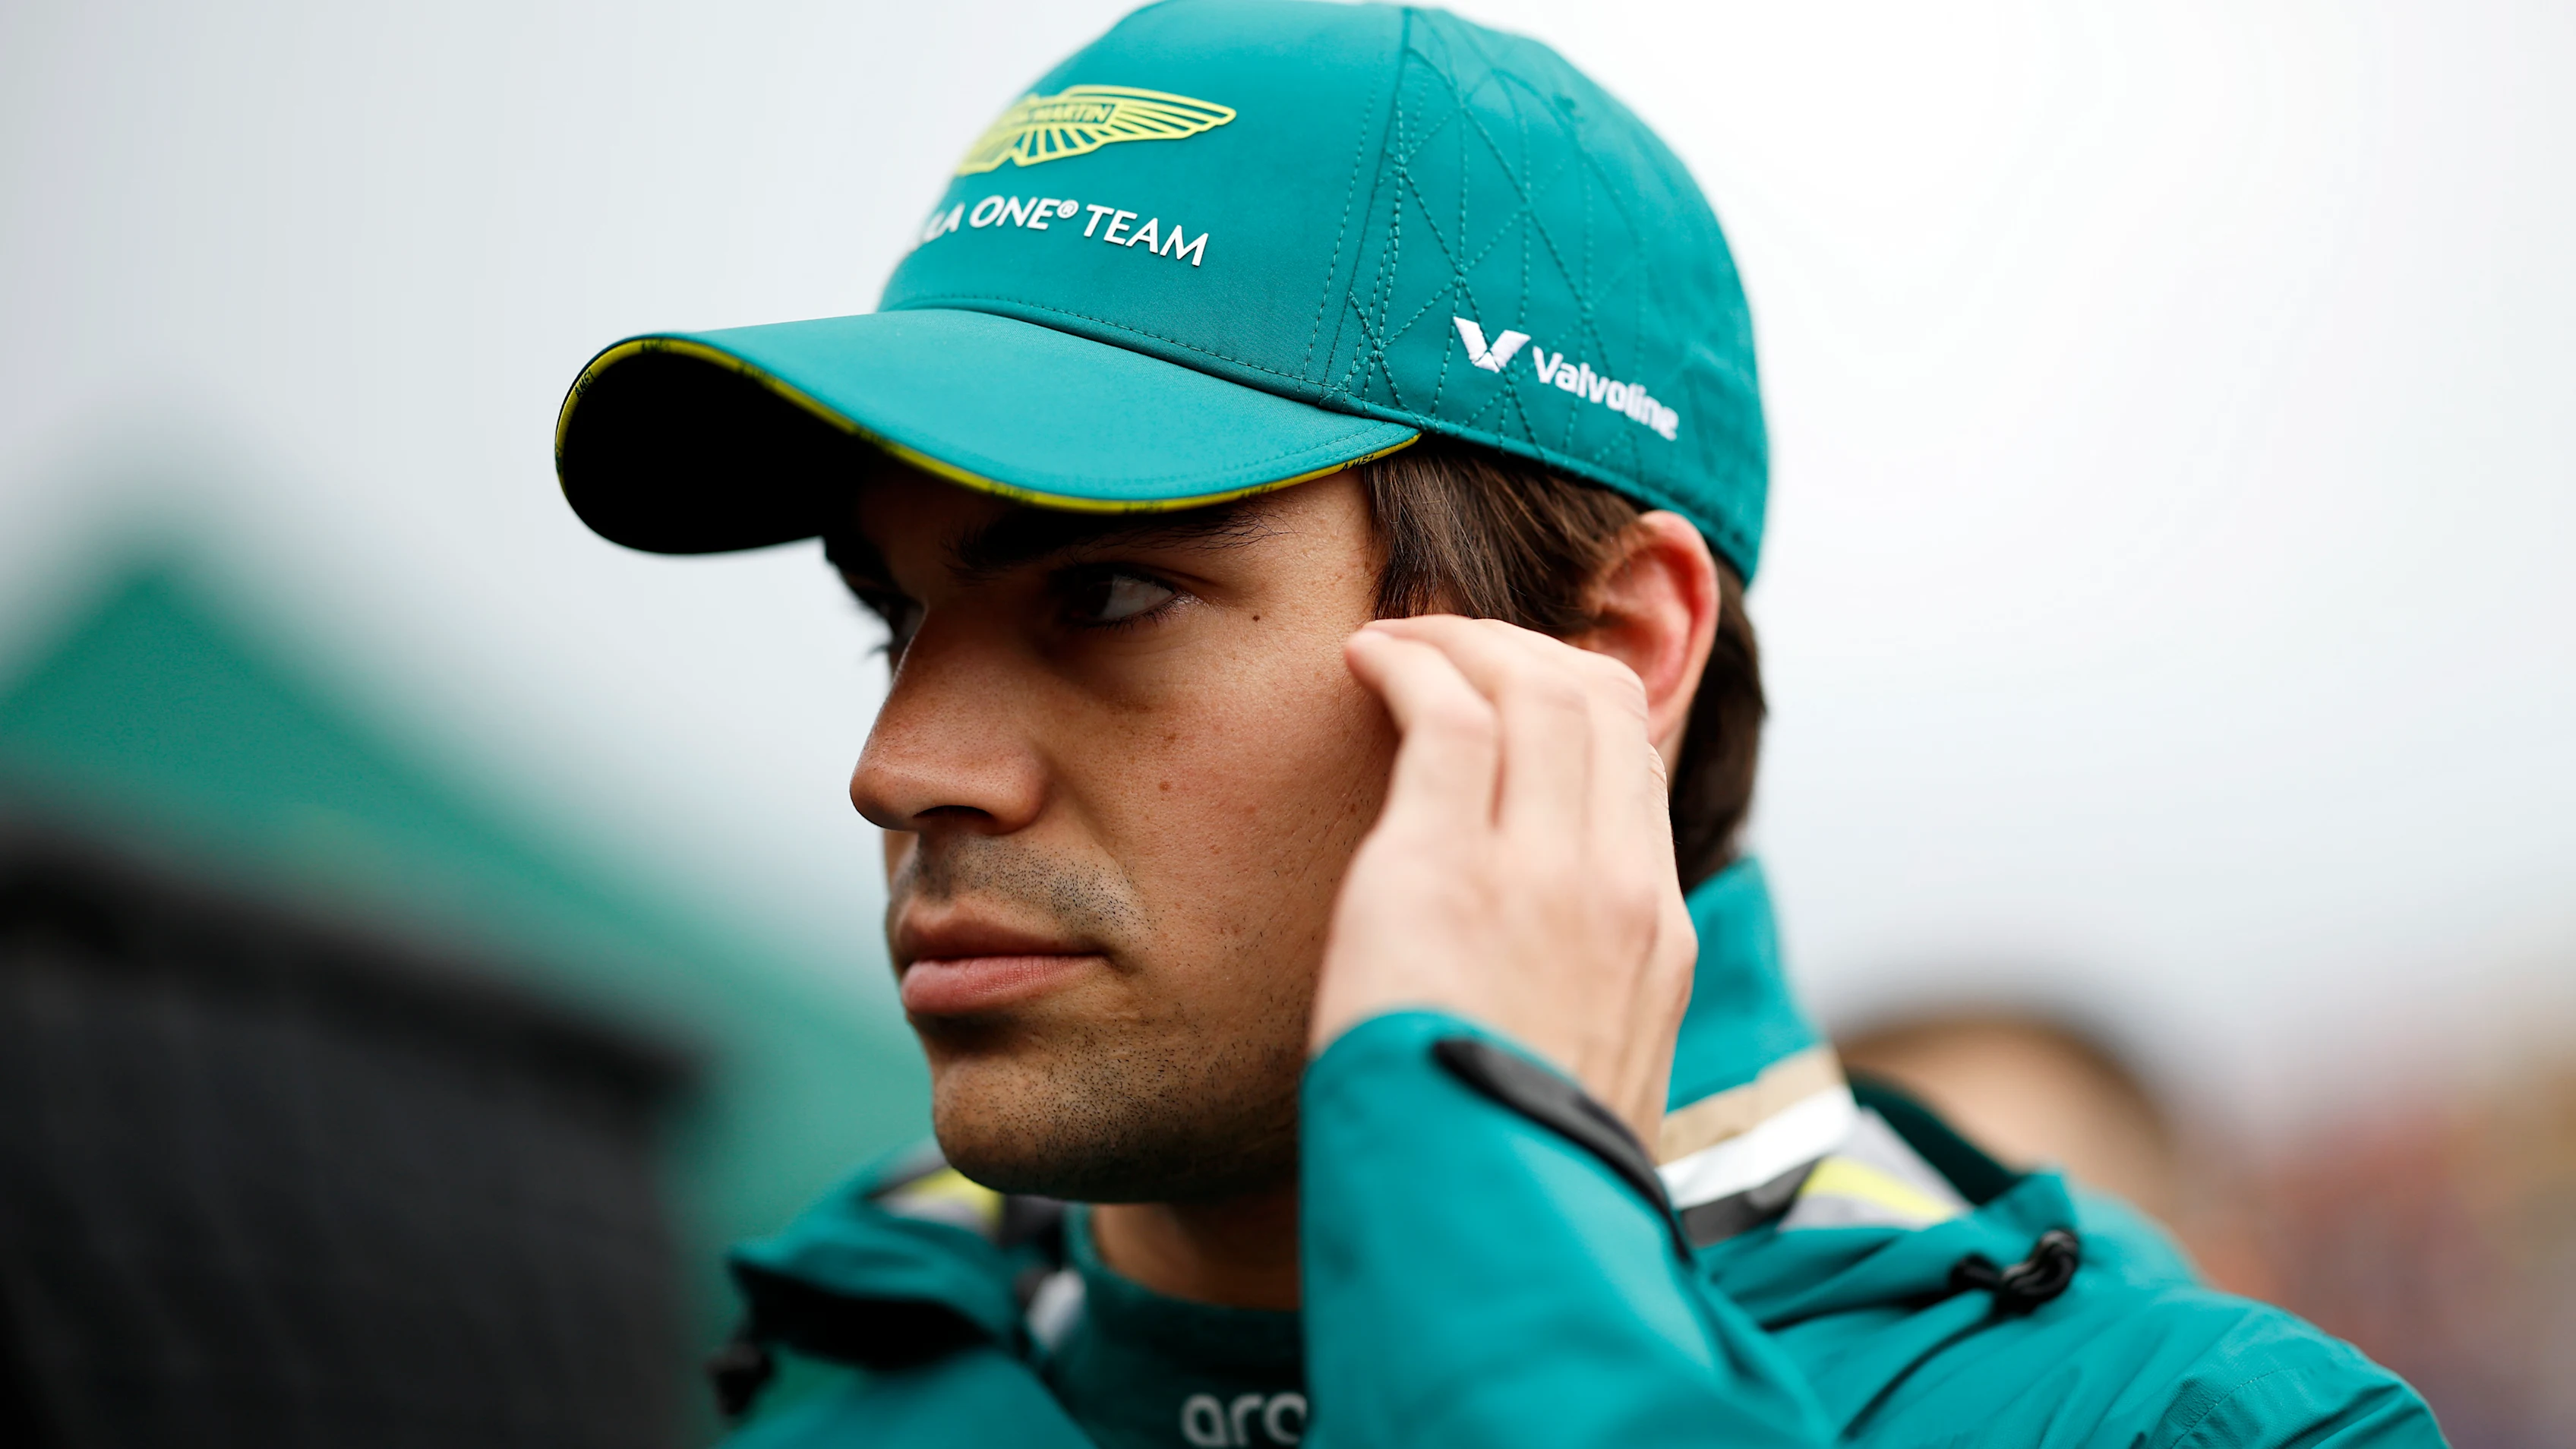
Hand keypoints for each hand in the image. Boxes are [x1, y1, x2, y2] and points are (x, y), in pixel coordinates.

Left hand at [1312, 615, 1696, 1144]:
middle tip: (1441, 647)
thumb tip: (1535, 995)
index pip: (1636, 758)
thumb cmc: (1515, 1173)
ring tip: (1396, 644)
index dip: (1569, 694)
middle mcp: (1618, 888)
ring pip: (1532, 682)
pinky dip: (1406, 662)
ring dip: (1458, 639)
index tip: (1501, 689)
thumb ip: (1576, 1003)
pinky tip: (1362, 661)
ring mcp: (1539, 875)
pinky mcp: (1442, 872)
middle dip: (1515, 645)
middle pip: (1596, 696)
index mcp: (1657, 936)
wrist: (1494, 1235)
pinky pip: (1444, 712)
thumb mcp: (1584, 1078)